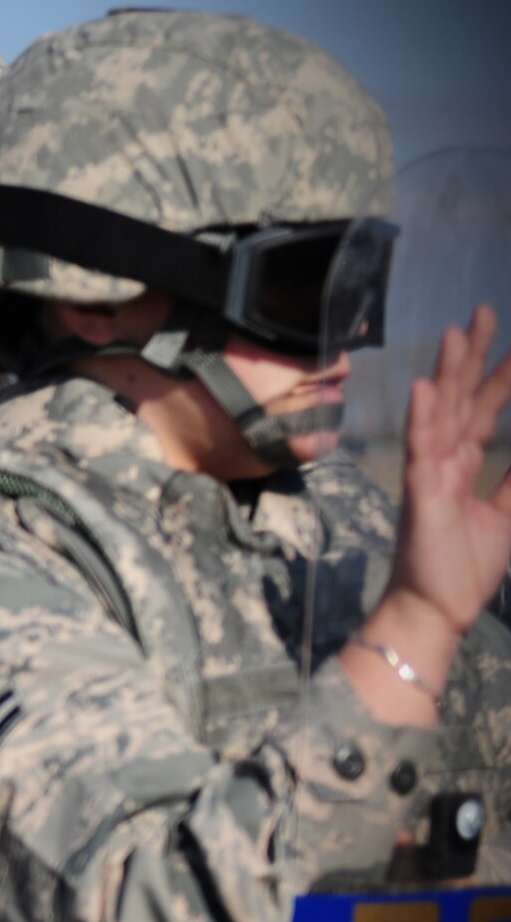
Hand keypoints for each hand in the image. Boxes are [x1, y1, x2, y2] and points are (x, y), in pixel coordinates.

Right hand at [351, 306, 510, 722]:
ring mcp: (429, 475)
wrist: (435, 611)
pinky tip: (426, 388)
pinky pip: (421, 451)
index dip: (504, 376)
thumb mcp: (509, 517)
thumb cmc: (464, 569)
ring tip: (455, 332)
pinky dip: (422, 418)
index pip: (486, 410)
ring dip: (447, 373)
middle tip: (484, 310)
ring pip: (440, 414)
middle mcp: (443, 462)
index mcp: (463, 466)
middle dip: (474, 356)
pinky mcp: (421, 496)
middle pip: (461, 398)